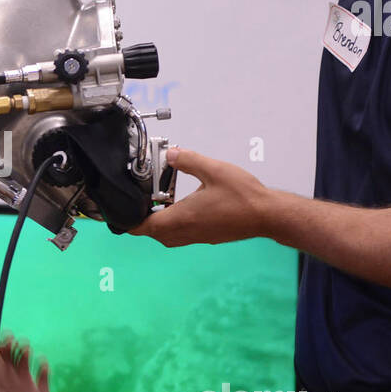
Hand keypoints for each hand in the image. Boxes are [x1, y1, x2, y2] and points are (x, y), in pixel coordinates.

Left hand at [0, 335, 50, 391]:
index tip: (1, 338)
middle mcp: (8, 384)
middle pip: (9, 358)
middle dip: (11, 346)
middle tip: (14, 339)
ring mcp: (26, 389)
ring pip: (25, 363)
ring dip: (26, 352)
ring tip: (26, 348)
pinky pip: (43, 376)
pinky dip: (43, 367)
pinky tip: (42, 365)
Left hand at [129, 147, 272, 246]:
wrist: (268, 215)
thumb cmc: (244, 197)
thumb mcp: (212, 170)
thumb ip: (188, 160)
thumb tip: (171, 154)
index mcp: (183, 218)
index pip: (146, 227)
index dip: (130, 222)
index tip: (122, 214)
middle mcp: (188, 232)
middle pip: (155, 234)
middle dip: (143, 222)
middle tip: (140, 205)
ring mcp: (198, 237)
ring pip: (169, 237)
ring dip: (159, 224)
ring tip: (158, 205)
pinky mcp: (208, 237)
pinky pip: (183, 235)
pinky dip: (175, 225)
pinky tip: (182, 208)